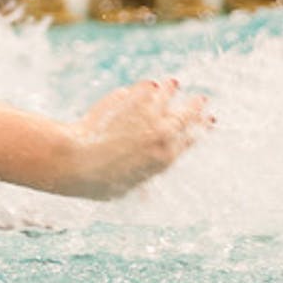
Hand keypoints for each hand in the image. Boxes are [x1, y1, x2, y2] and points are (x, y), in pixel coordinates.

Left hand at [61, 79, 210, 199]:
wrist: (74, 160)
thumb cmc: (96, 182)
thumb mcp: (123, 191)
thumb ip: (139, 189)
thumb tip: (147, 198)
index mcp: (164, 158)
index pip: (190, 139)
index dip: (200, 128)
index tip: (208, 120)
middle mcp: (160, 134)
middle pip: (184, 116)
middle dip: (194, 107)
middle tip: (202, 99)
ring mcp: (143, 115)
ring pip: (164, 98)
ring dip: (170, 90)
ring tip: (173, 84)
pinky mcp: (125, 101)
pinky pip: (142, 90)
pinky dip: (146, 87)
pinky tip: (149, 84)